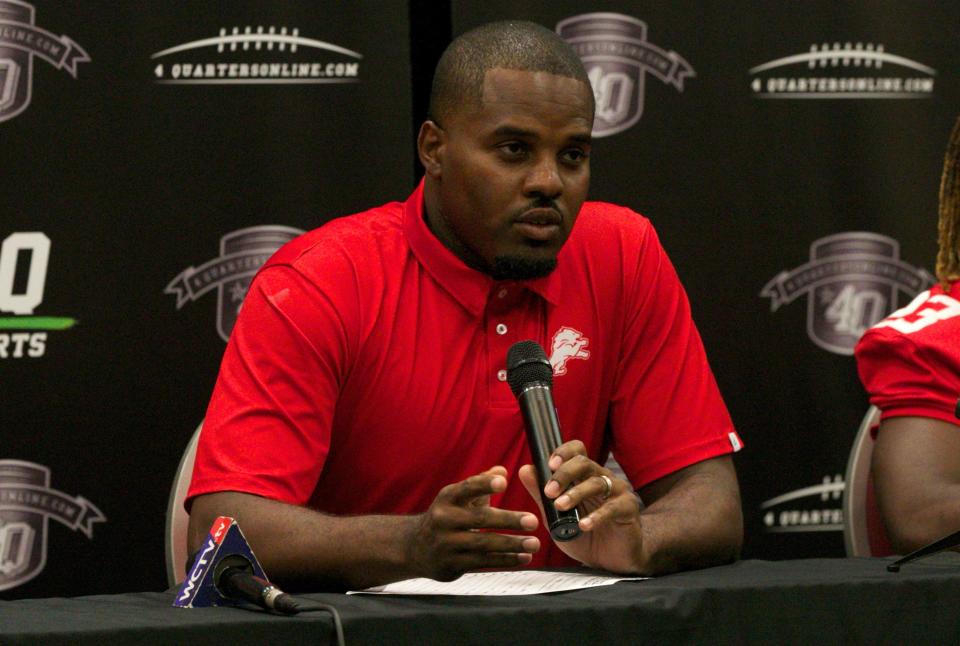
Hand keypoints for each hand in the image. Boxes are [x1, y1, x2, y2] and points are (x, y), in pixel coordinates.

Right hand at [407, 466, 539, 580]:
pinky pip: (482, 562)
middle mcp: (444, 519)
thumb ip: (481, 483)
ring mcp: (446, 544)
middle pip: (480, 519)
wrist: (416, 548)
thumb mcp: (459, 497)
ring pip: (483, 544)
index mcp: (447, 498)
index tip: (504, 482)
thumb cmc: (448, 516)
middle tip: (533, 520)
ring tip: (535, 543)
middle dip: (509, 520)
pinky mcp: (451, 565)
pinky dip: (505, 560)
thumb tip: (502, 471)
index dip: (484, 484)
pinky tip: (524, 557)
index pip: (467, 488)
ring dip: (512, 544)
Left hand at [519, 441, 642, 572]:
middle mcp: (602, 478)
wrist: (611, 560)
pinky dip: (596, 516)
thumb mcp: (556, 517)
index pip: (577, 451)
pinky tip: (583, 525)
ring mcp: (617, 492)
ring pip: (597, 483)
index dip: (563, 452)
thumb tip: (525, 470)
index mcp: (584, 476)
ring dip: (576, 493)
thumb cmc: (584, 536)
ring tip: (560, 506)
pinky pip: (612, 508)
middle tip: (549, 491)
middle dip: (564, 474)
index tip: (549, 464)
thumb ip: (540, 495)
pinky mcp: (628, 509)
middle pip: (584, 462)